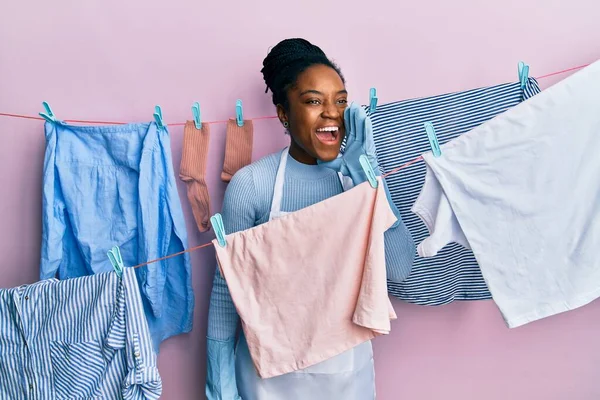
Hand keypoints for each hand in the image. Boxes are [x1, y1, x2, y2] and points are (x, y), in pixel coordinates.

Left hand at [319, 102, 401, 227]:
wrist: (363, 182)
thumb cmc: (355, 174)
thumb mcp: (339, 166)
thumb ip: (330, 162)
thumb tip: (318, 161)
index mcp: (353, 146)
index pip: (350, 130)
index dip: (347, 121)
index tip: (343, 112)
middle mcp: (360, 143)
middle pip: (356, 126)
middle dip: (352, 116)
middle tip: (349, 105)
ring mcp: (365, 144)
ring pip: (362, 128)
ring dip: (359, 118)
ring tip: (355, 107)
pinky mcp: (369, 147)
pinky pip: (367, 134)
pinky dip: (365, 126)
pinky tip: (363, 117)